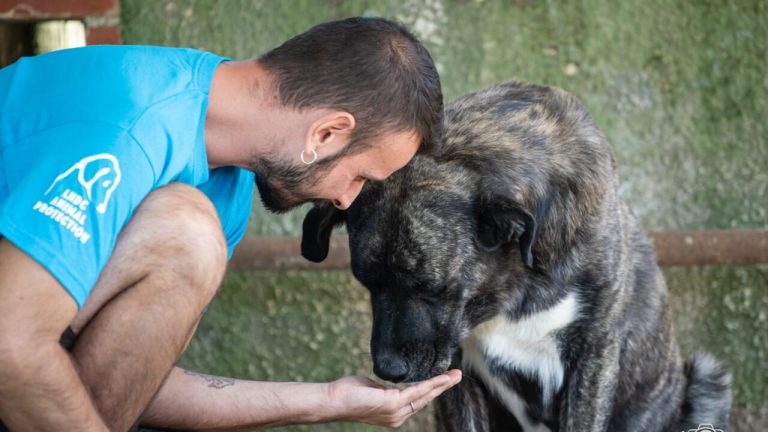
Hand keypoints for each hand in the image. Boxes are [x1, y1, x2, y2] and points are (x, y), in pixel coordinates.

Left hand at [325, 369, 461, 427]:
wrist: (332, 400)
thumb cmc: (347, 393)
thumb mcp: (372, 389)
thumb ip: (385, 388)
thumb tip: (391, 383)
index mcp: (394, 413)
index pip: (417, 400)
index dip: (432, 390)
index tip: (444, 380)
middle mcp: (398, 416)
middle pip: (426, 399)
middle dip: (443, 387)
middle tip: (458, 375)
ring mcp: (396, 412)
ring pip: (425, 395)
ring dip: (442, 384)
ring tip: (455, 375)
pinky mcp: (393, 404)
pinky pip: (417, 391)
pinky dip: (431, 383)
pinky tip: (440, 378)